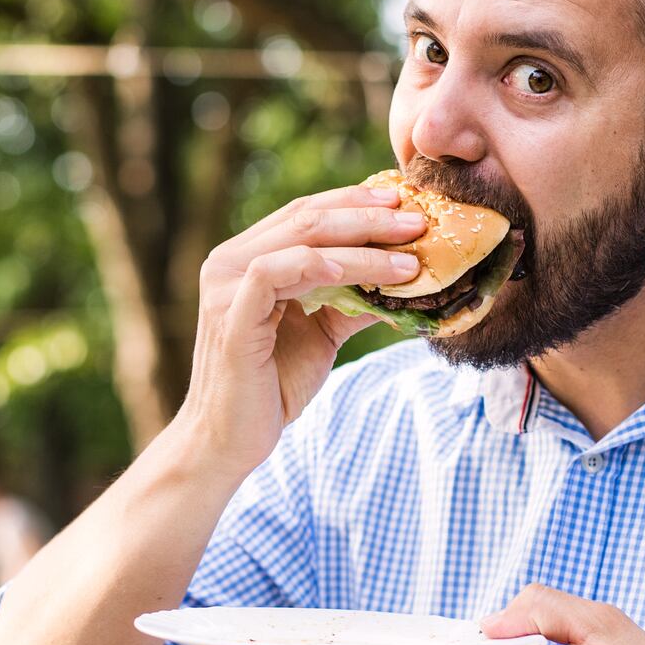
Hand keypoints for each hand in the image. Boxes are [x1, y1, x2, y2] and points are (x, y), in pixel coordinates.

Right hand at [180, 184, 425, 471]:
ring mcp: (225, 287)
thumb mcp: (323, 332)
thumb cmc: (273, 386)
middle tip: (420, 220)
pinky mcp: (231, 318)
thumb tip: (408, 276)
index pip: (305, 213)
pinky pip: (273, 274)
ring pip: (299, 241)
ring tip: (410, 257)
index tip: (406, 202)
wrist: (231, 441)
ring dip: (361, 245)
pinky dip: (317, 265)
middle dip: (369, 216)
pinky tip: (355, 271)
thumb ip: (352, 299)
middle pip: (306, 218)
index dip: (356, 202)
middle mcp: (229, 262)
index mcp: (247, 258)